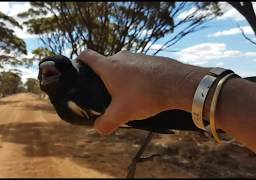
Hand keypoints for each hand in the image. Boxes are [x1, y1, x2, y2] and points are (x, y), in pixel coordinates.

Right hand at [78, 49, 208, 134]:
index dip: (80, 62)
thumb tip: (99, 128)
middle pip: (104, 64)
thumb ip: (106, 123)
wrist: (178, 84)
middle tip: (108, 95)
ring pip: (121, 67)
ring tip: (128, 96)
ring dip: (121, 79)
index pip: (86, 55)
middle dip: (103, 79)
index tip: (81, 72)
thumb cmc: (146, 95)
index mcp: (109, 66)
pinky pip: (135, 68)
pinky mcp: (149, 60)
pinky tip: (143, 92)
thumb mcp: (122, 113)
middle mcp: (121, 56)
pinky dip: (135, 78)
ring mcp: (136, 56)